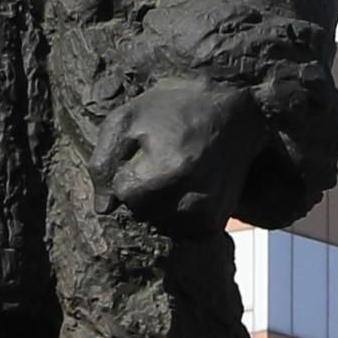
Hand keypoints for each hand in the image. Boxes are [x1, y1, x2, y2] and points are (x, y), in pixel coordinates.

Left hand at [94, 81, 276, 229]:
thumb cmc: (175, 108)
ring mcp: (205, 216)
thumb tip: (103, 208)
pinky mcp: (214, 224)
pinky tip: (188, 186)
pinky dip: (176, 212)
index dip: (129, 168)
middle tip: (167, 157)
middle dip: (143, 188)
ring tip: (179, 170)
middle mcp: (190, 200)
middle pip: (140, 210)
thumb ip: (104, 163)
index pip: (123, 192)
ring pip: (157, 222)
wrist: (233, 110)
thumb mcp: (128, 119)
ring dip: (159, 202)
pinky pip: (176, 229)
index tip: (149, 149)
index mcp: (168, 171)